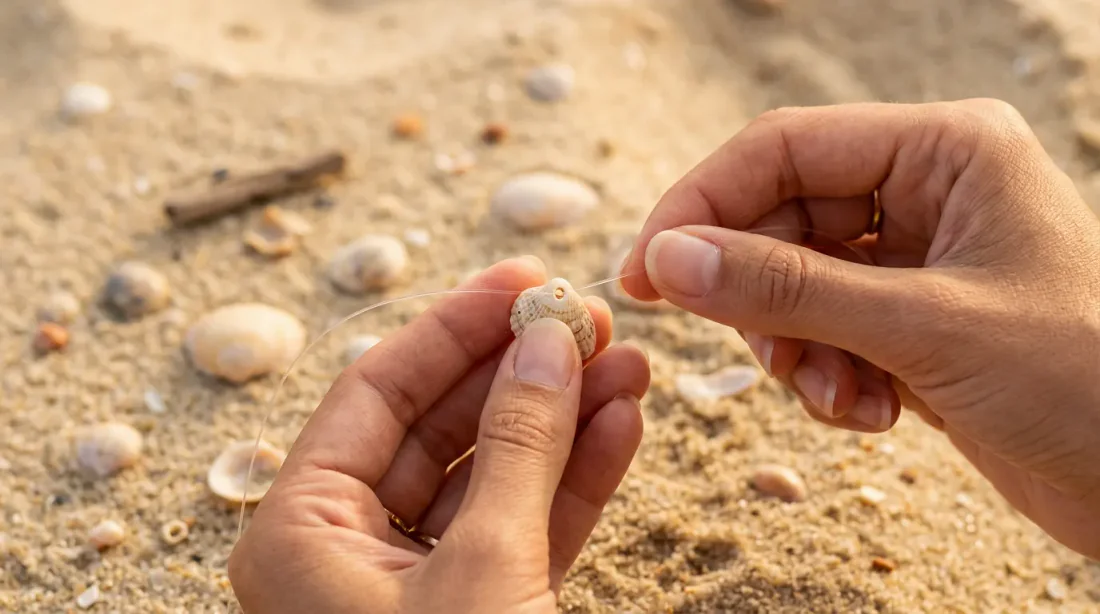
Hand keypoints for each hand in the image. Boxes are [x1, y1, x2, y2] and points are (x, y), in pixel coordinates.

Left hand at [228, 256, 650, 612]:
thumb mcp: (485, 571)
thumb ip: (516, 448)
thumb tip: (544, 344)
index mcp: (300, 532)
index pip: (376, 391)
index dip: (454, 328)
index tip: (524, 282)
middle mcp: (346, 552)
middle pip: (439, 426)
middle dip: (518, 372)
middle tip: (587, 319)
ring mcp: (415, 585)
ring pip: (492, 474)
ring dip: (561, 419)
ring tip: (624, 365)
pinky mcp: (478, 611)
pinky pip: (524, 526)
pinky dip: (574, 480)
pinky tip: (619, 424)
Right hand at [621, 99, 1099, 557]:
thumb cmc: (1084, 382)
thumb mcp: (921, 328)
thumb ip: (786, 288)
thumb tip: (667, 259)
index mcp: (944, 150)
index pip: (780, 149)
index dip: (701, 205)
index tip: (645, 270)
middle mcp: (925, 192)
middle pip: (779, 221)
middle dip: (761, 298)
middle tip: (755, 355)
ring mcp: (915, 258)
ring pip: (793, 285)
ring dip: (797, 350)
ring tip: (839, 397)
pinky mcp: (909, 321)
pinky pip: (823, 332)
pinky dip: (827, 378)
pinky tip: (870, 414)